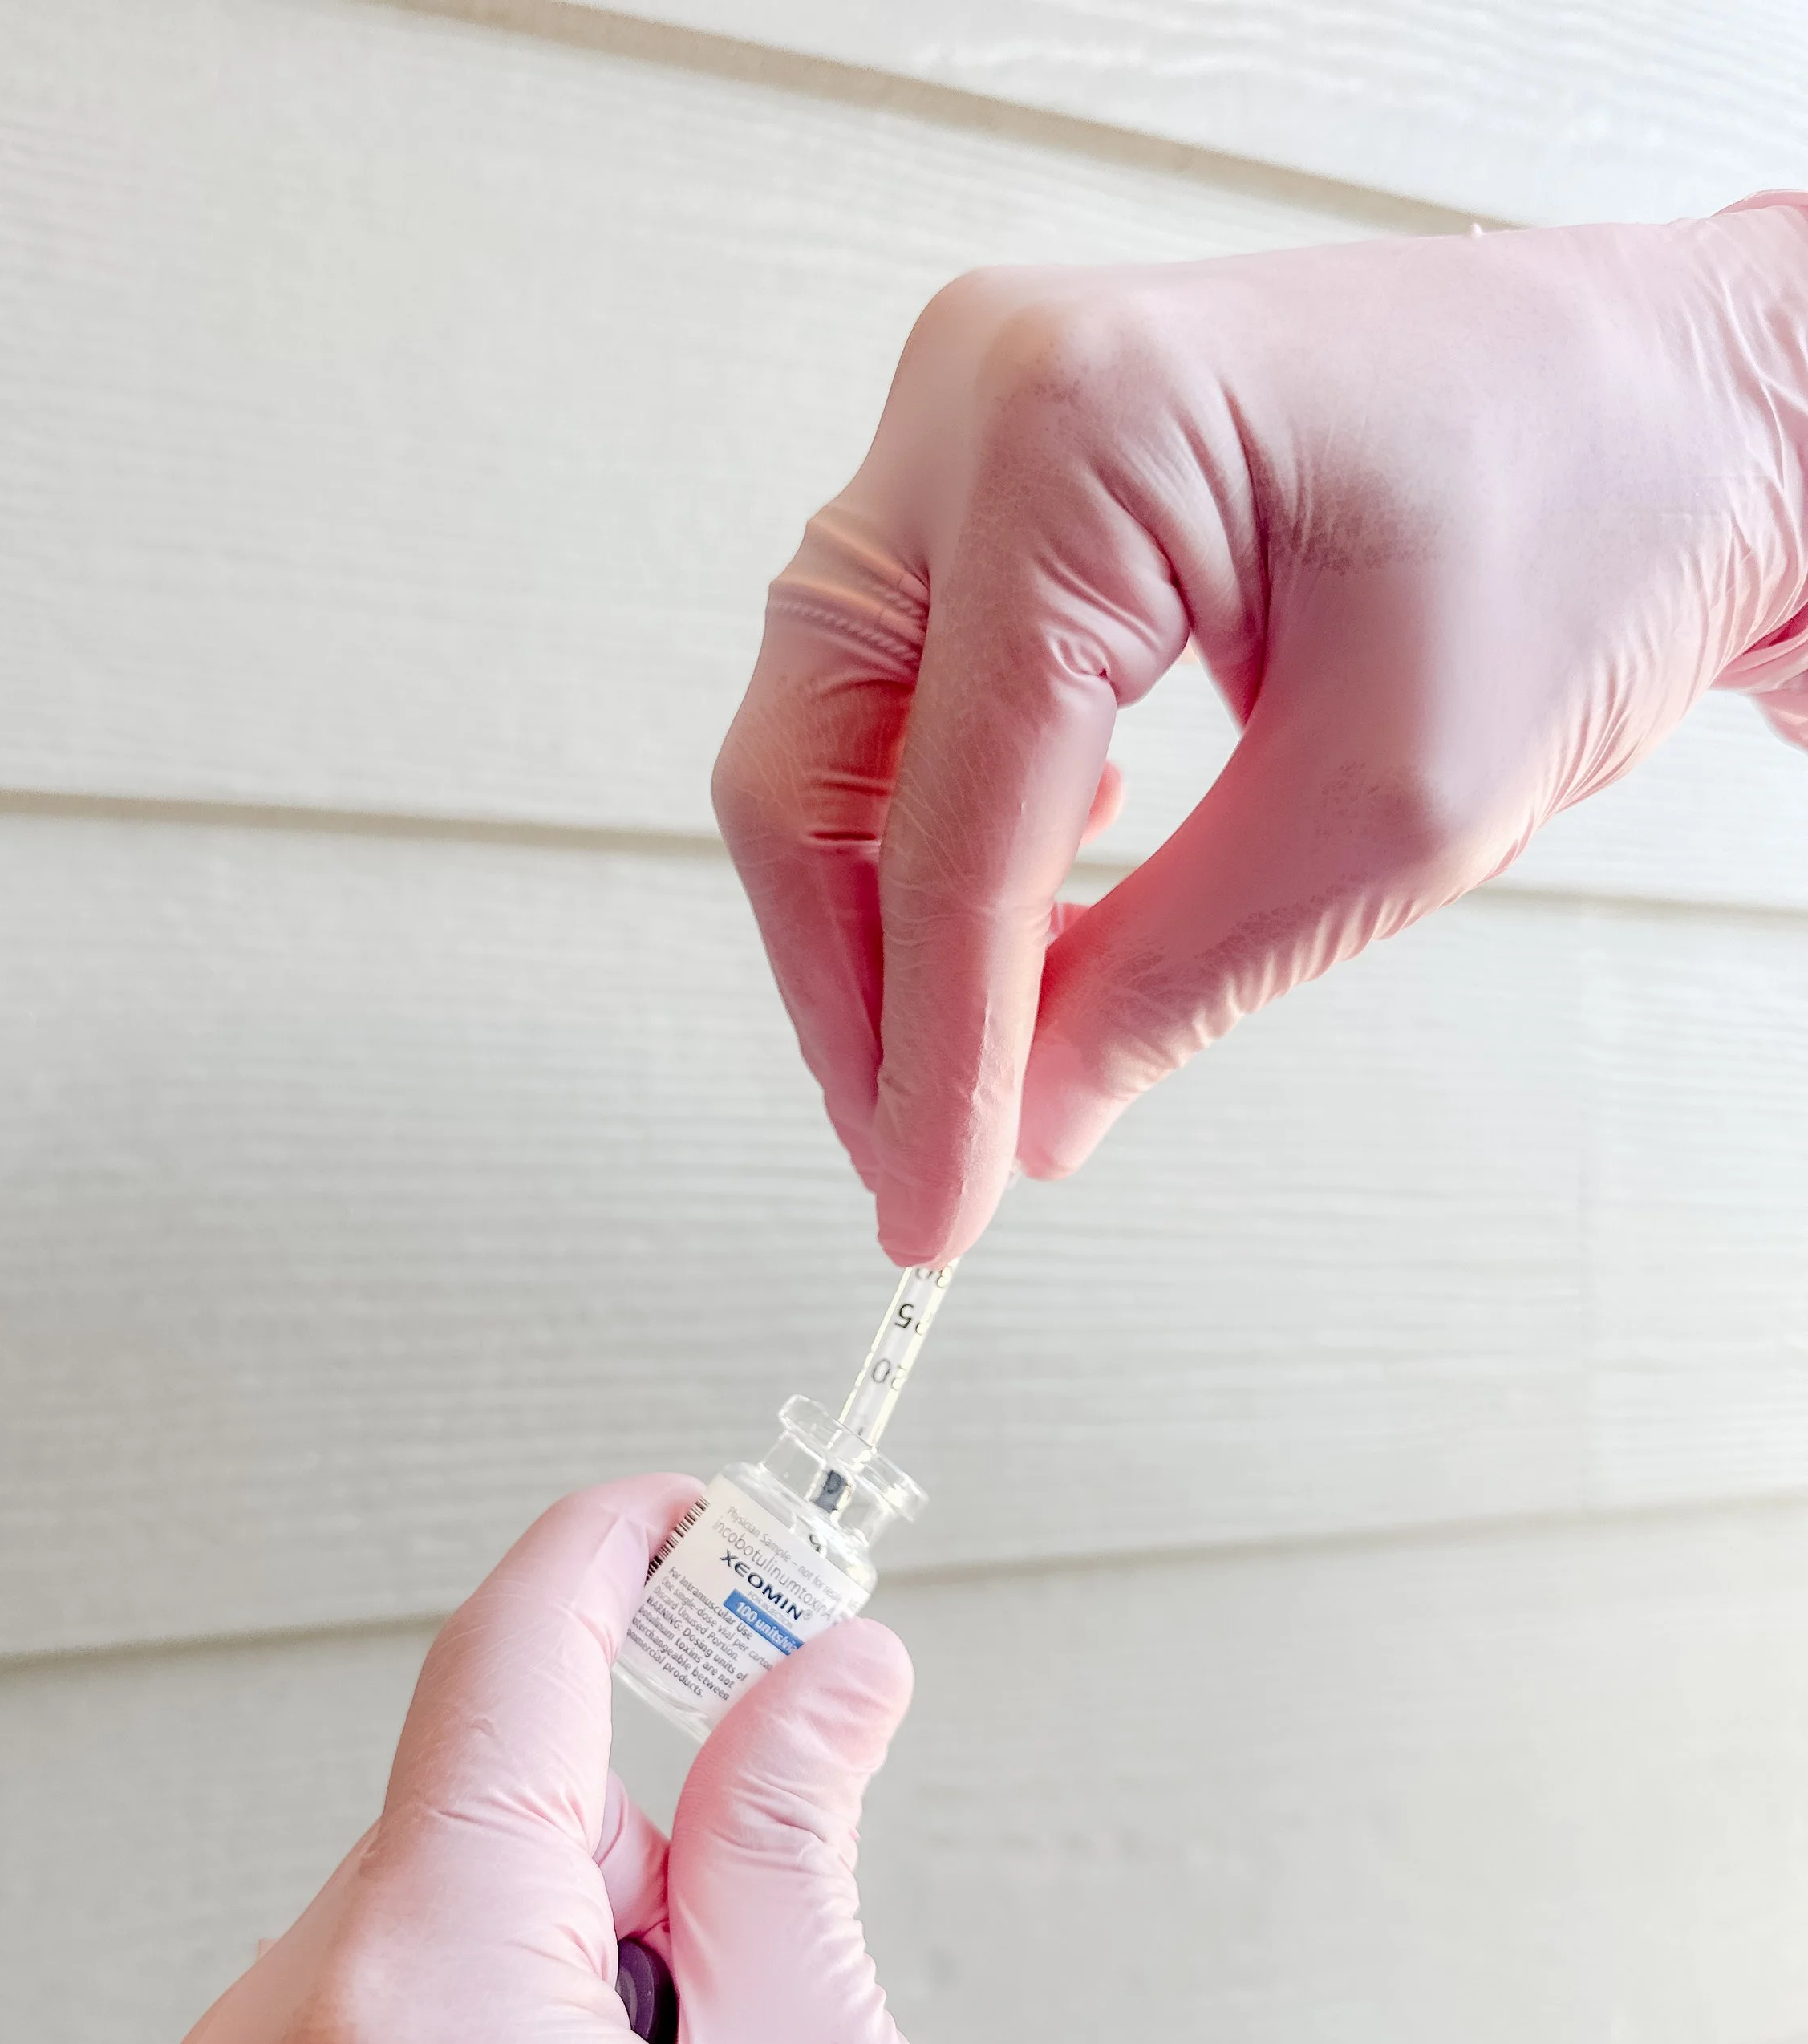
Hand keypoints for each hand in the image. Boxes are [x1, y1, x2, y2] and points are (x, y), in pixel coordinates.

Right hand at [715, 197, 1807, 1263]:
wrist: (1676, 407)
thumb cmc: (1592, 523)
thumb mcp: (1391, 808)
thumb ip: (1174, 977)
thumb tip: (1026, 1116)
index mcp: (1078, 435)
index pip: (953, 819)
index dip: (932, 1051)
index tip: (932, 1208)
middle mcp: (978, 391)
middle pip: (811, 764)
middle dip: (856, 992)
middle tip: (910, 1158)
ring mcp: (971, 412)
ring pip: (825, 735)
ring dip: (881, 921)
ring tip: (966, 1062)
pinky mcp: (995, 467)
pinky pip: (894, 685)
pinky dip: (929, 825)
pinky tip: (1024, 903)